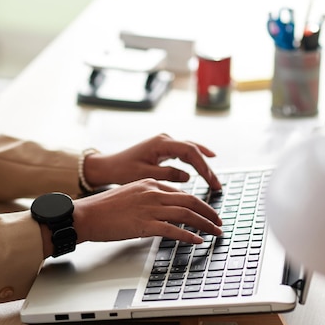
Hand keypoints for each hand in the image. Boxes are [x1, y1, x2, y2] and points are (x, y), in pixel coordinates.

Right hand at [72, 179, 222, 247]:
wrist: (85, 215)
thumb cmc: (103, 209)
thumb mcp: (130, 195)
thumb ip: (149, 199)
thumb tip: (164, 211)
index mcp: (150, 183)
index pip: (181, 192)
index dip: (198, 203)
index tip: (207, 211)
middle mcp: (152, 192)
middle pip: (190, 201)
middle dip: (208, 212)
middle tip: (219, 221)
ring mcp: (149, 208)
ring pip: (186, 214)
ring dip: (205, 224)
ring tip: (215, 231)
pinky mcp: (144, 224)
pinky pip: (173, 230)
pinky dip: (189, 235)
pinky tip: (198, 240)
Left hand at [83, 133, 221, 189]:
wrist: (108, 166)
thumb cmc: (122, 170)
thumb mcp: (145, 175)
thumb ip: (167, 175)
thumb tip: (188, 177)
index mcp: (161, 144)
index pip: (189, 152)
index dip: (203, 167)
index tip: (211, 182)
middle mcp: (165, 139)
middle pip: (193, 150)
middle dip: (207, 168)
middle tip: (217, 185)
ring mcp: (165, 142)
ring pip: (190, 150)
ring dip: (203, 163)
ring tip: (214, 179)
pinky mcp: (163, 148)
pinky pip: (185, 152)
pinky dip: (196, 158)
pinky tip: (207, 162)